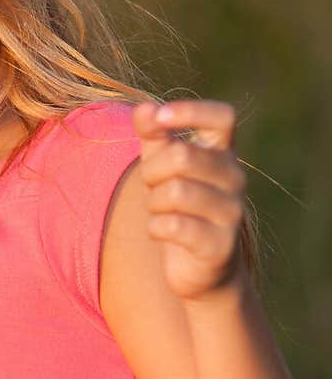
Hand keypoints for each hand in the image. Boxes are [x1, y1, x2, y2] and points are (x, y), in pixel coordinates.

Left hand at [131, 99, 248, 303]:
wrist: (202, 269)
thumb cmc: (179, 207)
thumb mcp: (161, 165)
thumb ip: (153, 134)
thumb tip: (144, 108)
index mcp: (224, 153)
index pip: (222, 116)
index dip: (190, 111)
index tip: (160, 118)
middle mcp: (235, 178)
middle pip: (181, 155)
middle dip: (151, 172)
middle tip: (151, 187)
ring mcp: (232, 213)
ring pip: (174, 192)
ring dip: (153, 203)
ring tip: (159, 212)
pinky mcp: (220, 246)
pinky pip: (173, 226)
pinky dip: (155, 228)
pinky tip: (162, 232)